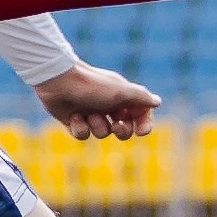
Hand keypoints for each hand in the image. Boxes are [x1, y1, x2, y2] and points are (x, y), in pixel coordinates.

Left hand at [35, 62, 160, 139]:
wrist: (58, 81)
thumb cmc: (93, 85)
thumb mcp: (121, 91)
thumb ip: (140, 97)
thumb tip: (158, 102)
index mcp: (122, 96)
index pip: (140, 114)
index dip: (144, 124)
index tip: (141, 131)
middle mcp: (108, 105)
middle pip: (123, 130)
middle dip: (121, 131)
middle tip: (116, 125)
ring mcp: (91, 113)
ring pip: (102, 133)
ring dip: (96, 125)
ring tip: (87, 112)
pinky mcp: (74, 120)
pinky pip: (82, 134)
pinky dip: (79, 127)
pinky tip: (73, 115)